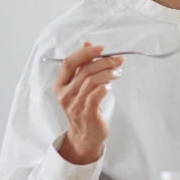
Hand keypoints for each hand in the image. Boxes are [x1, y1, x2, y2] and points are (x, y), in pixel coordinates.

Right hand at [53, 42, 123, 164]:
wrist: (85, 136)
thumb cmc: (84, 108)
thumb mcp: (79, 85)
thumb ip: (82, 65)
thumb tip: (87, 43)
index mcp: (60, 85)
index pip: (68, 63)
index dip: (84, 53)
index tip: (101, 48)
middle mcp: (65, 94)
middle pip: (84, 70)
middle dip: (104, 62)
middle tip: (118, 60)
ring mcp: (74, 105)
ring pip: (91, 81)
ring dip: (108, 73)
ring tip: (118, 72)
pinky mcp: (86, 113)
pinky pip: (96, 95)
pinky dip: (105, 86)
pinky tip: (111, 84)